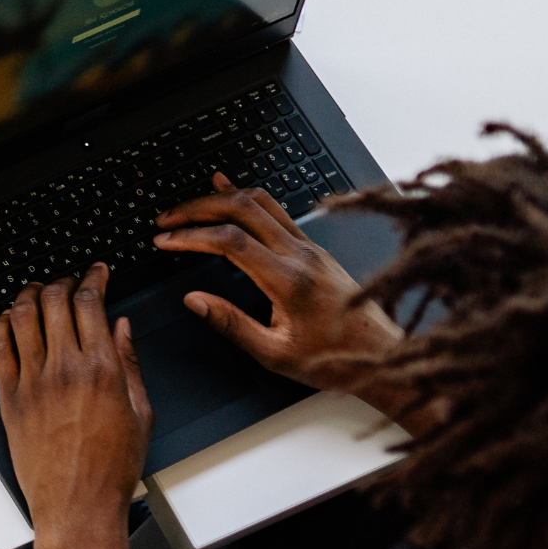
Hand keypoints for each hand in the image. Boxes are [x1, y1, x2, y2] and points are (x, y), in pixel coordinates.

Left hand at [0, 267, 151, 548]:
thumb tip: (121, 327)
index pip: (90, 302)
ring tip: (37, 291)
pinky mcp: (9, 398)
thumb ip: (130, 363)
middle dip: (63, 280)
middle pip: (54, 300)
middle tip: (68, 279)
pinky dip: (2, 324)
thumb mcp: (140, 412)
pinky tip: (9, 318)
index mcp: (101, 370)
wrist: (78, 505)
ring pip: (22, 316)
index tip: (96, 271)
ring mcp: (32, 382)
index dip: (92, 277)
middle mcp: (64, 370)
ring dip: (29, 294)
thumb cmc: (111, 468)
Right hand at [154, 175, 420, 430]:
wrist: (382, 355)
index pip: (230, 241)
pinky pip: (276, 210)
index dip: (191, 236)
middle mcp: (301, 255)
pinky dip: (247, 198)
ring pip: (261, 202)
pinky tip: (231, 190)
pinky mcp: (314, 249)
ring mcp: (310, 247)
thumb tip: (194, 301)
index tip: (165, 241)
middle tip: (167, 219)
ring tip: (189, 205)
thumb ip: (231, 325)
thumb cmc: (333, 359)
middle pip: (242, 209)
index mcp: (289, 280)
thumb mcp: (275, 354)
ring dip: (220, 198)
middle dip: (197, 208)